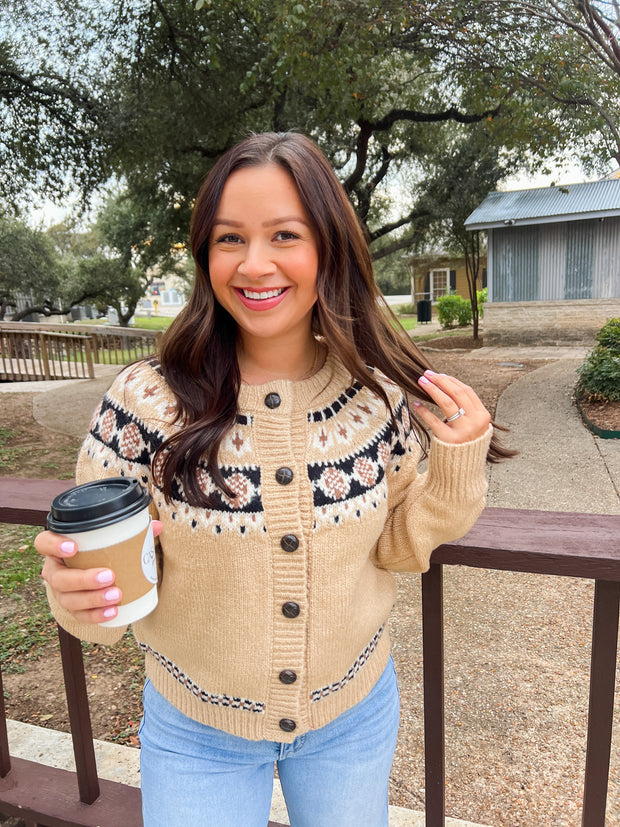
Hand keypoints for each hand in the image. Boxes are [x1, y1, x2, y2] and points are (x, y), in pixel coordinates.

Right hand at [36, 520, 162, 624]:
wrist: (97, 573)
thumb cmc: (103, 550)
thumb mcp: (113, 539)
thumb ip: (133, 531)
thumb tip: (159, 526)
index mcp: (58, 547)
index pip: (43, 542)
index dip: (53, 545)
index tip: (74, 547)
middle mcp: (55, 570)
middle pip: (58, 577)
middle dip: (83, 579)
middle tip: (109, 576)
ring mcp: (61, 591)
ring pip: (67, 599)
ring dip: (91, 599)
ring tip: (115, 596)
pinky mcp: (72, 608)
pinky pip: (78, 616)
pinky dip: (95, 615)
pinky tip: (111, 613)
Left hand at [414, 370, 490, 443]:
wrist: (462, 472)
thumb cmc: (464, 444)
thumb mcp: (473, 426)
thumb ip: (466, 408)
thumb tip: (446, 383)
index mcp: (483, 416)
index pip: (466, 391)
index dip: (451, 380)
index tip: (438, 374)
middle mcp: (475, 423)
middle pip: (456, 393)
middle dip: (440, 380)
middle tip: (426, 374)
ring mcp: (462, 431)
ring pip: (446, 402)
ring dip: (432, 389)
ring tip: (421, 382)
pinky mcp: (448, 440)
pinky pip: (433, 421)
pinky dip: (424, 410)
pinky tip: (416, 404)